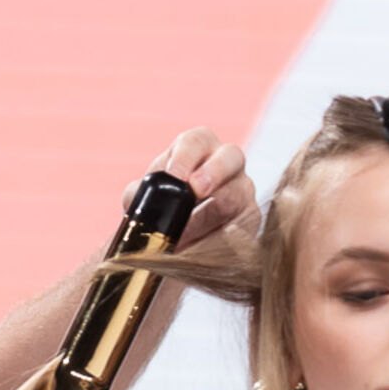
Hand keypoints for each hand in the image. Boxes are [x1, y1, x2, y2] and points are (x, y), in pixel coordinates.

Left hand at [123, 126, 257, 246]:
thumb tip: (138, 197)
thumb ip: (139, 194)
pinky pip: (243, 227)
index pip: (196, 140)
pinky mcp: (250, 219)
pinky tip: (200, 249)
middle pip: (231, 157)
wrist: (173, 241)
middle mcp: (227, 163)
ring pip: (238, 194)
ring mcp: (243, 190)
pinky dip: (220, 239)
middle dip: (213, 172)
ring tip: (182, 236)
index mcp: (198, 148)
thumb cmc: (159, 208)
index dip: (187, 156)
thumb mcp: (143, 198)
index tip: (174, 176)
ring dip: (209, 215)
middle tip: (196, 190)